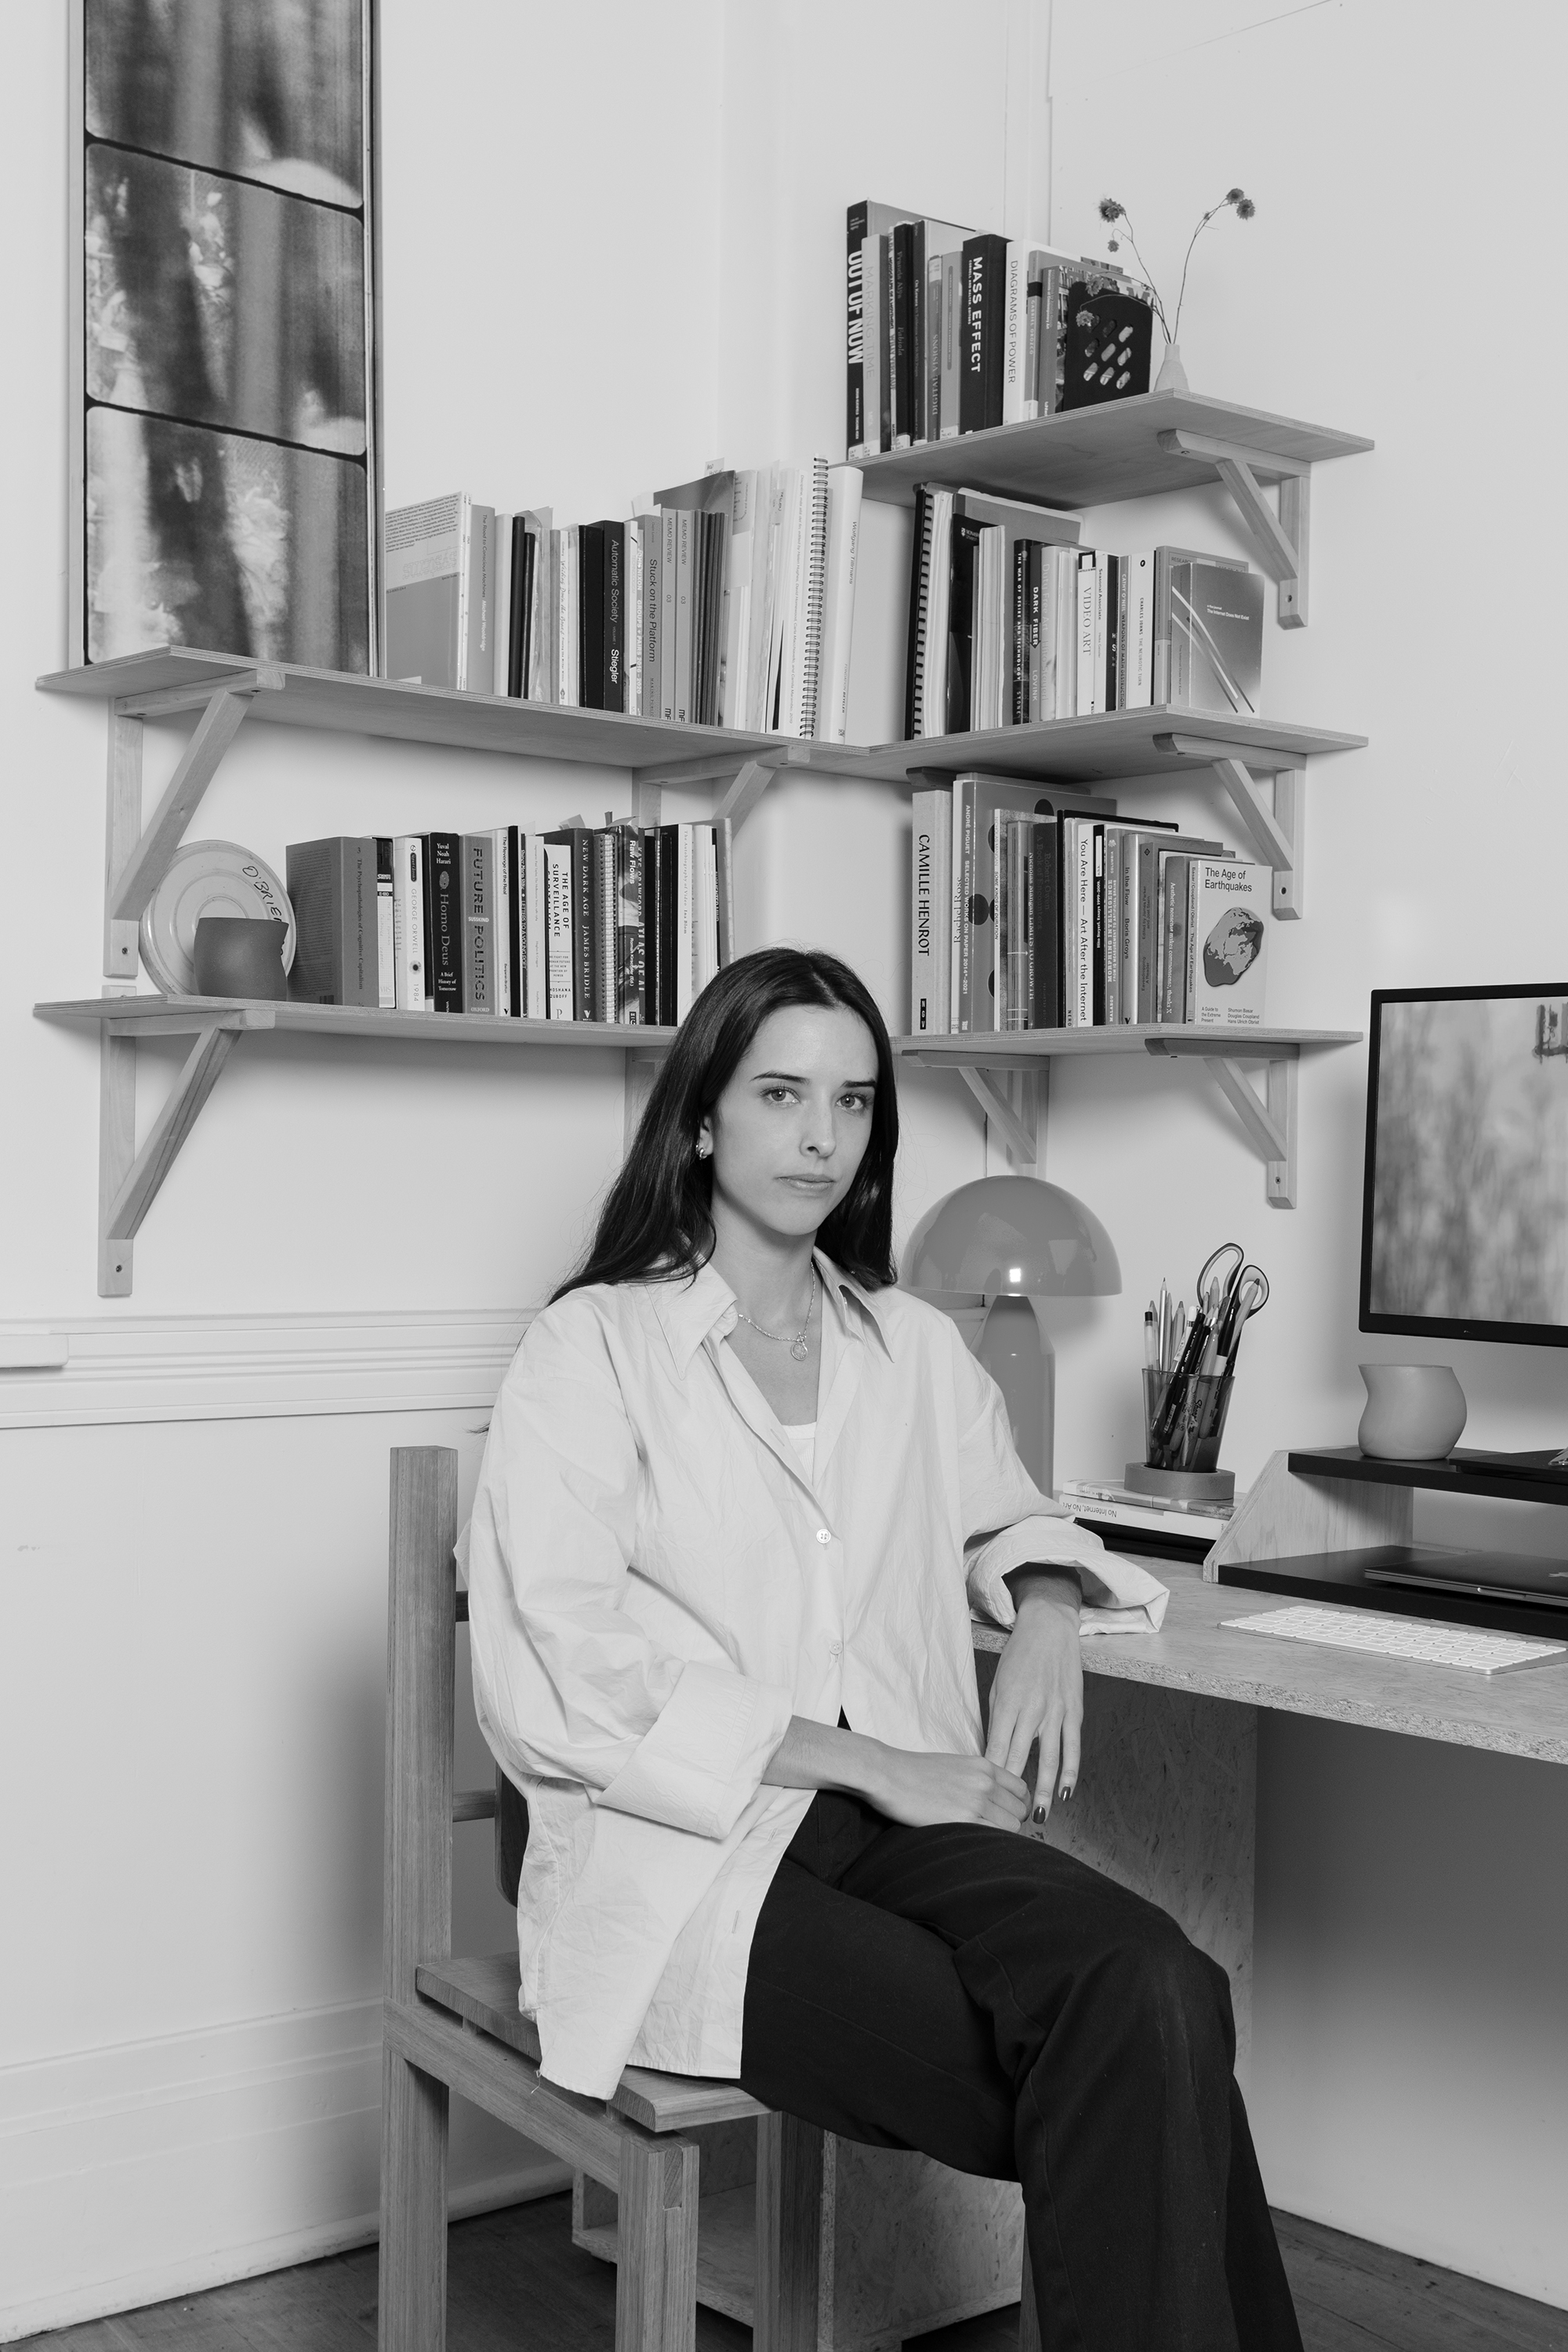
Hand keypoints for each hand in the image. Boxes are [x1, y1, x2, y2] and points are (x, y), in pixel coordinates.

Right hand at [865, 1744, 1030, 1830]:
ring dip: (1001, 1834)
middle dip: (1011, 1822)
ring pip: (1012, 1826)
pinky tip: (975, 1841)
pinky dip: (992, 1842)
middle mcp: (985, 1781)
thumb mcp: (955, 1765)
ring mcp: (976, 1800)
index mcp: (984, 1766)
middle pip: (1020, 1810)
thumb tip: (993, 1800)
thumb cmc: (914, 1772)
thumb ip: (978, 1779)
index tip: (1009, 1815)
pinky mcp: (964, 1819)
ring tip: (980, 1835)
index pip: (1022, 1790)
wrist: (888, 1774)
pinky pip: (995, 1837)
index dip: (1019, 1806)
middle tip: (992, 1829)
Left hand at [987, 1573, 1082, 1823]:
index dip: (992, 1776)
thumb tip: (992, 1753)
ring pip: (1050, 1758)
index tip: (985, 1799)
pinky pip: (1073, 1746)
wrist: (1049, 1628)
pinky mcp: (1074, 1710)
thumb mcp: (998, 1685)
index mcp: (1008, 1703)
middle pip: (1021, 1758)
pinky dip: (1070, 1771)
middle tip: (1008, 1820)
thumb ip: (997, 1719)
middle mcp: (1033, 1709)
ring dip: (1043, 1789)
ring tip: (1038, 1816)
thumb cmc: (1017, 1657)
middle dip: (1014, 1791)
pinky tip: (1065, 1792)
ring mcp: (1056, 1710)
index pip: (998, 1747)